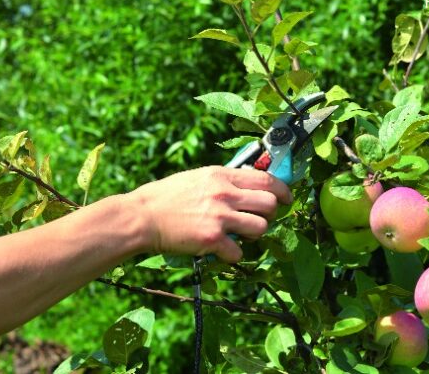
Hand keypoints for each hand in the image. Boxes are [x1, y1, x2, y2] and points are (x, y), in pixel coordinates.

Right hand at [126, 166, 292, 262]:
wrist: (142, 216)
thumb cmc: (167, 196)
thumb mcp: (198, 177)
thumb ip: (224, 180)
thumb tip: (248, 184)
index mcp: (222, 175)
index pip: (266, 179)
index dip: (282, 190)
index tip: (286, 198)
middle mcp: (225, 193)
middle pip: (270, 204)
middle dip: (270, 214)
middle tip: (258, 219)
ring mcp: (220, 216)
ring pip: (261, 227)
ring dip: (253, 234)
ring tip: (238, 234)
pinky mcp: (212, 239)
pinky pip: (239, 252)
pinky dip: (233, 254)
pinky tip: (220, 249)